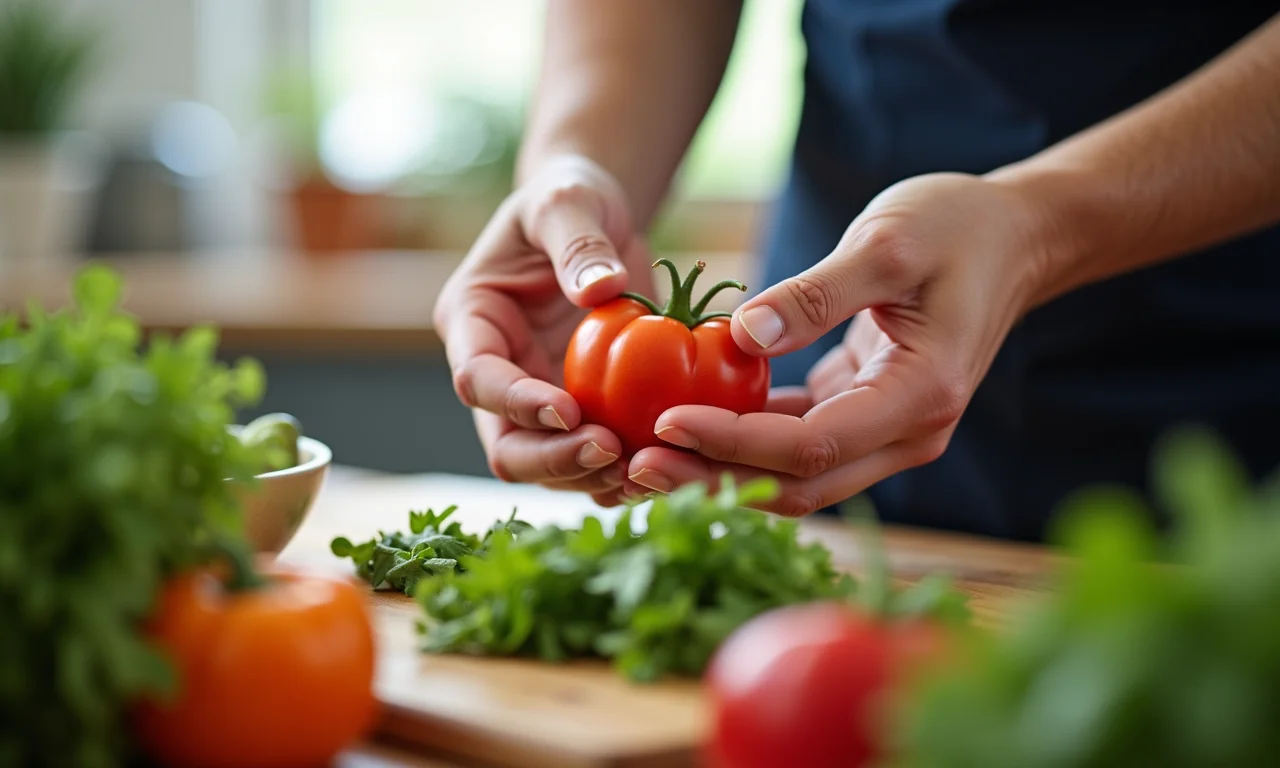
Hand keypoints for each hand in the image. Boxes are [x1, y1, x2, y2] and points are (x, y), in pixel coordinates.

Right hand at [434, 155, 653, 505]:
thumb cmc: (571, 199)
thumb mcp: (570, 201)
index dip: (517, 402)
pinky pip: (592, 459)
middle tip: (613, 453)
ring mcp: (535, 401)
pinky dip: (622, 474)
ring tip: (647, 466)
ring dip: (592, 477)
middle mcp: (496, 374)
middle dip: (554, 459)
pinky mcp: (579, 414)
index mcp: (471, 322)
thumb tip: (599, 290)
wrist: (595, 222)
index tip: (568, 410)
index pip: (477, 378)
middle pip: (505, 445)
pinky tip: (665, 467)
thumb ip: (578, 241)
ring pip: (548, 466)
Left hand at [622, 173, 1048, 513]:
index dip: (735, 443)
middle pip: (798, 482)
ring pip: (795, 476)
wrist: (1013, 237)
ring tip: (644, 456)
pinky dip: (743, 443)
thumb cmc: (956, 228)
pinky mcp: (866, 416)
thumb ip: (816, 294)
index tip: (664, 422)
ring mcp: (888, 433)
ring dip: (721, 471)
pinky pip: (797, 445)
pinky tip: (687, 426)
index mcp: (920, 396)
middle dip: (714, 478)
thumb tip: (739, 336)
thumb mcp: (888, 242)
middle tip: (634, 462)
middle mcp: (908, 434)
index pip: (812, 444)